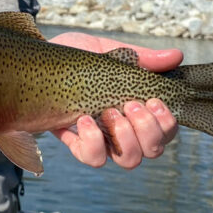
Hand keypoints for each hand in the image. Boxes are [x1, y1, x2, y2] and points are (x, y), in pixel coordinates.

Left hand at [49, 32, 181, 169]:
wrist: (37, 59)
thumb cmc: (74, 57)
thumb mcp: (108, 52)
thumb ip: (141, 57)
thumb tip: (176, 55)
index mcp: (135, 108)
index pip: (166, 131)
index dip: (166, 123)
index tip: (153, 101)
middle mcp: (122, 128)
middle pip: (152, 150)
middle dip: (147, 130)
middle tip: (130, 105)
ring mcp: (100, 138)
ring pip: (128, 160)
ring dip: (124, 138)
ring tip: (107, 112)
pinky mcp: (74, 141)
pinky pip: (92, 158)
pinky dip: (93, 142)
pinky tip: (84, 119)